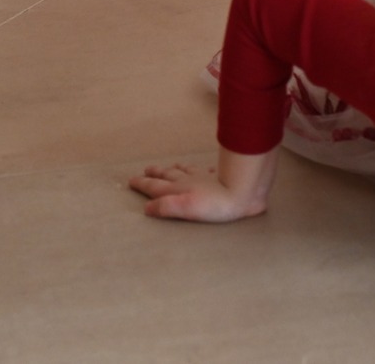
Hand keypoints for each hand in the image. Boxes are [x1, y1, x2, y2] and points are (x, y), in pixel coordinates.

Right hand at [129, 162, 266, 222]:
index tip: (131, 180)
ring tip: (169, 166)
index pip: (156, 187)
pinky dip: (200, 170)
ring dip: (175, 169)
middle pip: (168, 175)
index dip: (143, 184)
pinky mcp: (220, 178)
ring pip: (185, 171)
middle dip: (155, 174)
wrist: (243, 191)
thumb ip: (166, 207)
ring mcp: (204, 178)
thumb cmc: (215, 205)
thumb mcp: (186, 208)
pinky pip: (206, 172)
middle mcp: (188, 181)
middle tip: (146, 170)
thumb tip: (147, 208)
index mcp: (179, 190)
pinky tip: (203, 169)